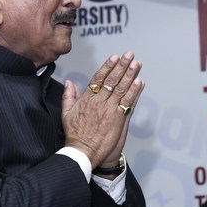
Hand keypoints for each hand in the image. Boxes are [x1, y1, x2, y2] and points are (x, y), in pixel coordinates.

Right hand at [61, 52, 145, 167]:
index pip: (98, 78)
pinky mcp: (118, 118)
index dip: (107, 66)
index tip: (115, 57)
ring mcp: (110, 109)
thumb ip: (68, 96)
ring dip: (130, 75)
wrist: (83, 151)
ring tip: (137, 64)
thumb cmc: (75, 135)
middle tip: (129, 55)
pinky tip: (140, 82)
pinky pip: (128, 102)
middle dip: (122, 66)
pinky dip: (135, 92)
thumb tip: (69, 83)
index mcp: (87, 99)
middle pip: (112, 80)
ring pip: (122, 88)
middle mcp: (99, 102)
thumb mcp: (66, 113)